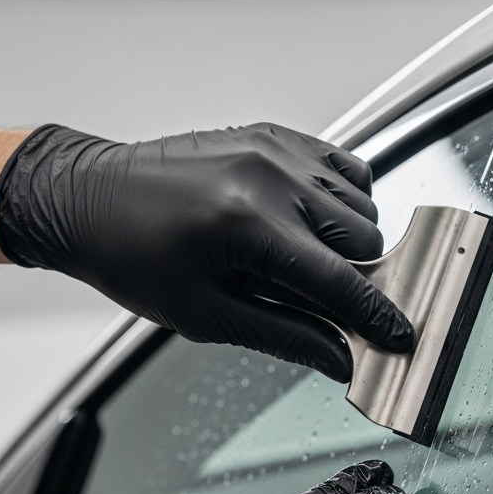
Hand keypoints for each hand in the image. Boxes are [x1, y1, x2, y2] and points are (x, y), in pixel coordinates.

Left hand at [0, 123, 414, 379]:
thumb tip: (341, 359)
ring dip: (349, 242)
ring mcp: (275, 149)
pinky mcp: (273, 134)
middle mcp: (270, 178)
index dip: (378, 318)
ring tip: (301, 260)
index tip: (402, 337)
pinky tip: (310, 223)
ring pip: (361, 206)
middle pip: (366, 240)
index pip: (342, 283)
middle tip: (325, 303)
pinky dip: (342, 200)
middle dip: (357, 280)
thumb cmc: (133, 256)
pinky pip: (344, 168)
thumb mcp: (207, 315)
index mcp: (249, 226)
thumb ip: (286, 336)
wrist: (89, 198)